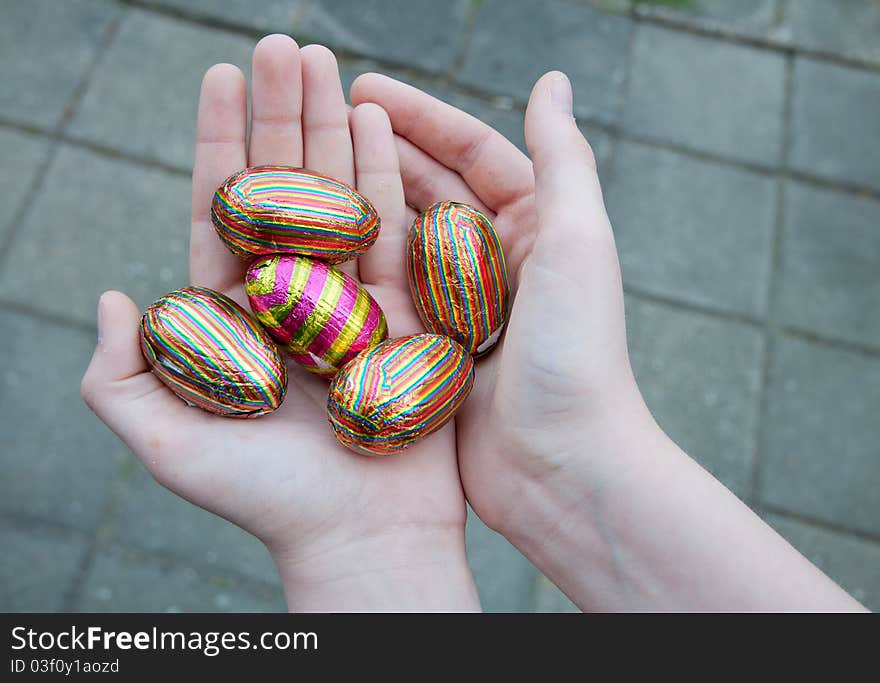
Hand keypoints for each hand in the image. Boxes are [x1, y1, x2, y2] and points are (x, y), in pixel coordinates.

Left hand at [81, 36, 478, 611]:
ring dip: (327, 125)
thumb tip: (112, 294)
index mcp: (236, 312)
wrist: (360, 533)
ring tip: (323, 60)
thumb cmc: (262, 497)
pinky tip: (372, 120)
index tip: (218, 75)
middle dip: (277, 114)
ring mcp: (350, 297)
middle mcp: (292, 294)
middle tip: (280, 44)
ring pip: (335, 195)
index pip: (220, 210)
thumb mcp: (166, 442)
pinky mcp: (403, 309)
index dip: (217, 142)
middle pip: (281, 187)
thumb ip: (124, 372)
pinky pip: (391, 229)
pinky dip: (381, 173)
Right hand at [352, 73, 863, 610]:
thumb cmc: (577, 354)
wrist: (563, 469)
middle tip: (319, 119)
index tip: (362, 86)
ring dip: (362, 202)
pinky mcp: (434, 350)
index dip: (421, 116)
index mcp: (540, 227)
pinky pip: (390, 296)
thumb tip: (552, 78)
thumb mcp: (577, 244)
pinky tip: (312, 247)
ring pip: (404, 239)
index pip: (475, 152)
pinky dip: (357, 267)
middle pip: (432, 189)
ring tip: (305, 170)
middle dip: (381, 149)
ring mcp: (464, 308)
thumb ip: (563, 158)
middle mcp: (501, 262)